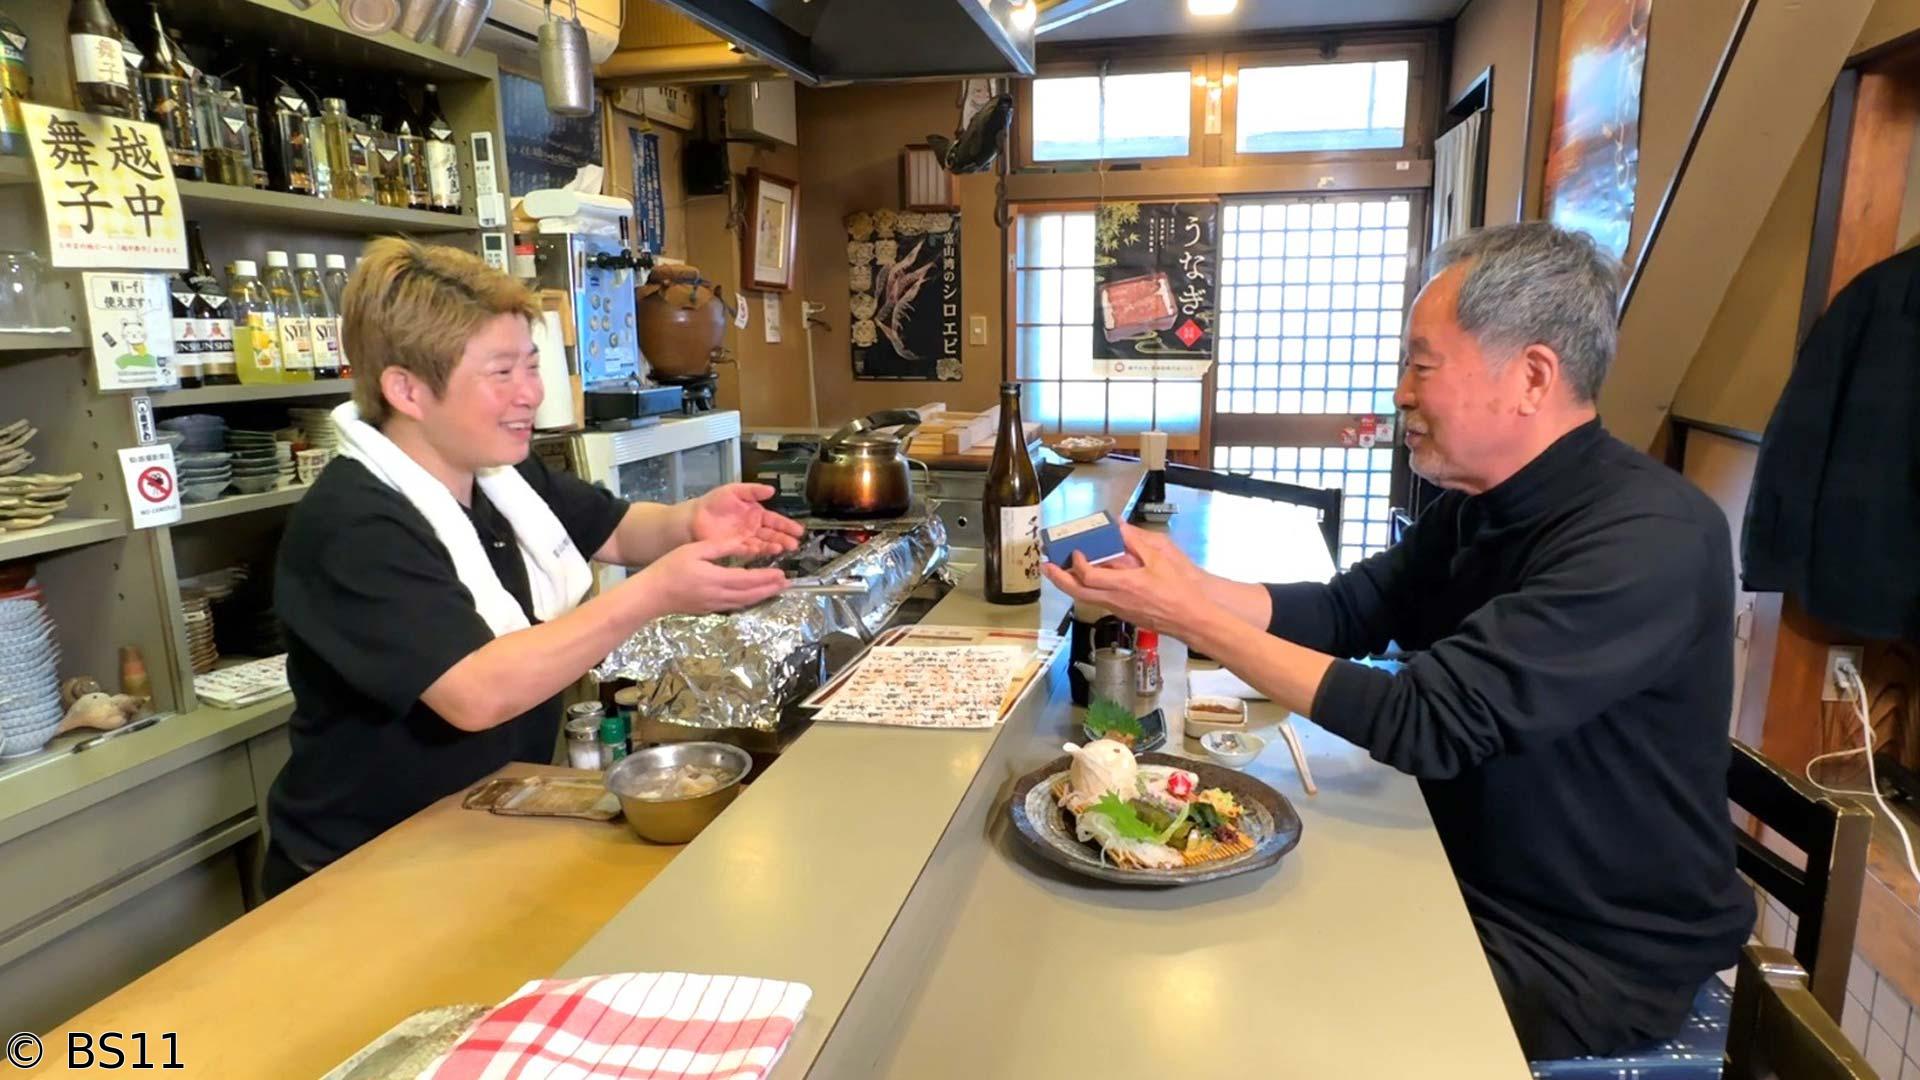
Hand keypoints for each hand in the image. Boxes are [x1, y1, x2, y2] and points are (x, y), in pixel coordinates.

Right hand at [630, 536, 790, 614]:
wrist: (651, 595)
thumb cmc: (669, 568)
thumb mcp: (694, 550)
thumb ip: (721, 547)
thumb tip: (744, 544)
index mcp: (716, 578)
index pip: (748, 579)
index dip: (767, 578)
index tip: (782, 574)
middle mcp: (718, 595)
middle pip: (751, 594)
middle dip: (770, 589)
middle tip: (787, 584)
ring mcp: (714, 605)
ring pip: (744, 602)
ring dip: (762, 596)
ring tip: (776, 590)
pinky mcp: (708, 609)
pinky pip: (734, 605)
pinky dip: (748, 601)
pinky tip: (753, 597)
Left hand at [688, 483, 803, 557]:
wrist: (694, 517)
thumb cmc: (713, 502)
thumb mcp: (734, 490)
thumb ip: (753, 490)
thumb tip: (772, 490)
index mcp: (756, 513)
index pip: (775, 520)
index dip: (787, 525)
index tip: (799, 531)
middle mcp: (753, 527)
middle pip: (772, 534)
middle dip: (784, 539)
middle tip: (794, 544)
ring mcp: (745, 538)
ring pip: (763, 543)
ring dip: (773, 546)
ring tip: (782, 548)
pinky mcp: (735, 547)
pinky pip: (749, 550)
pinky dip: (757, 550)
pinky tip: (764, 551)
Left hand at [1041, 523, 1213, 634]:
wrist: (1193, 617)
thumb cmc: (1180, 589)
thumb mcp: (1161, 558)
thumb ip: (1136, 541)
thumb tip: (1119, 526)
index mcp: (1125, 585)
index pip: (1089, 577)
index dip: (1077, 564)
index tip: (1074, 552)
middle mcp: (1118, 600)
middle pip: (1078, 593)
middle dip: (1059, 579)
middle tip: (1046, 566)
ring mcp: (1120, 610)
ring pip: (1087, 600)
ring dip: (1070, 586)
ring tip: (1060, 573)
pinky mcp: (1126, 615)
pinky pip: (1100, 602)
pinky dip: (1088, 591)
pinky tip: (1090, 582)